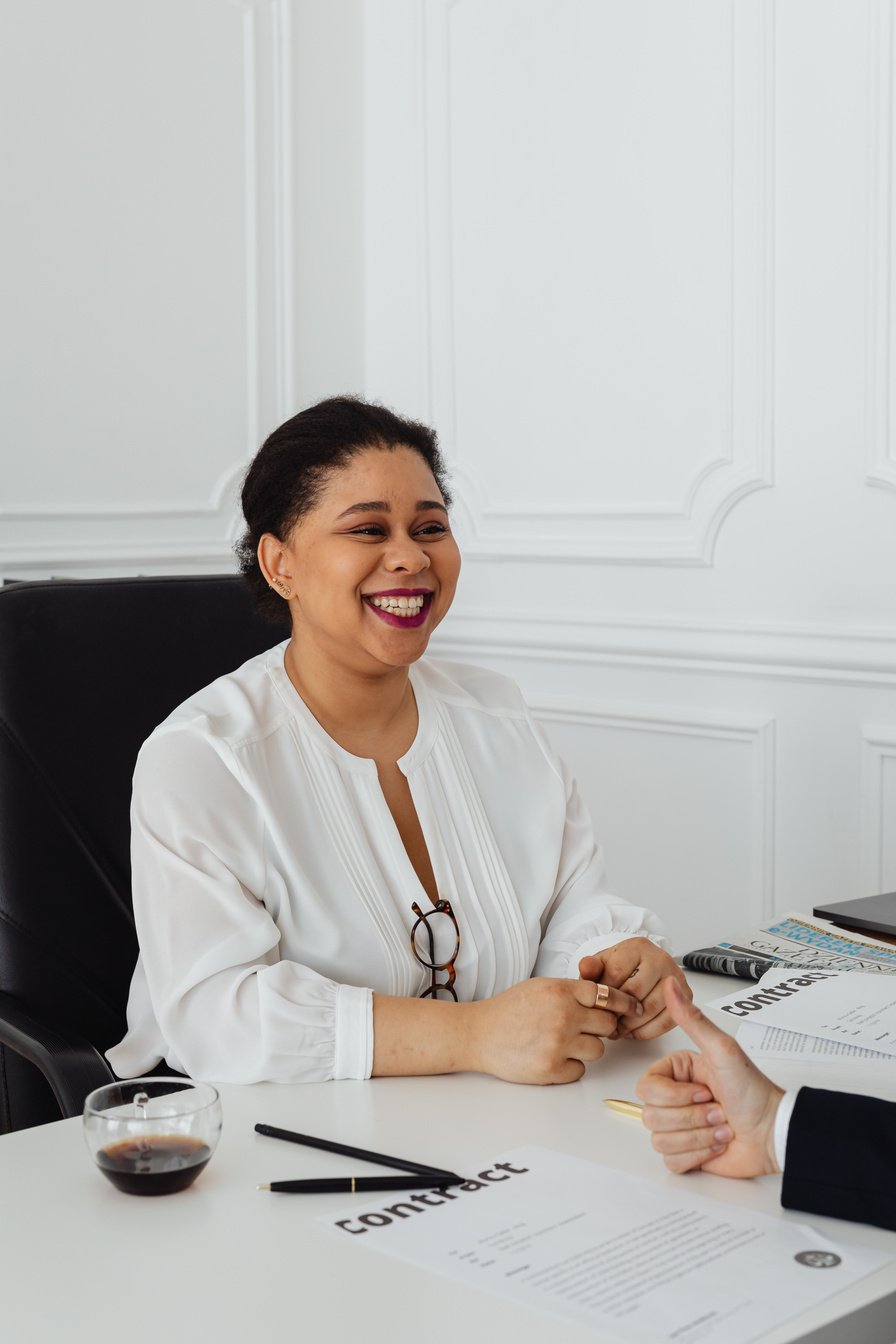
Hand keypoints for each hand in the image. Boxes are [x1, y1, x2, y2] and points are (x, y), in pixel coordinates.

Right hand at [469, 977, 641, 1084]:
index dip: (623, 1002)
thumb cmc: (509, 1009)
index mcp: (560, 991)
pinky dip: (570, 1066)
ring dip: (586, 1048)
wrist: (479, 1034)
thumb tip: (606, 998)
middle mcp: (563, 1016)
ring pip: (598, 1050)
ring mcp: (558, 1044)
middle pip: (608, 1025)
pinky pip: (580, 1070)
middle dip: (601, 1027)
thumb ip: (572, 991)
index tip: (633, 1008)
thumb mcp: (541, 987)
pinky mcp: (552, 1069)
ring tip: (562, 1042)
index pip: (606, 995)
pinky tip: (552, 1056)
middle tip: (584, 1028)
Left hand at [578, 938, 689, 1039]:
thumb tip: (586, 967)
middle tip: (606, 1022)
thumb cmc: (620, 968)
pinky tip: (634, 1031)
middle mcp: (660, 958)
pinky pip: (667, 1020)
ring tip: (618, 1029)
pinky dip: (648, 1031)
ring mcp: (675, 976)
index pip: (617, 974)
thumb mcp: (602, 964)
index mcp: (637, 947)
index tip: (597, 1005)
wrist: (641, 967)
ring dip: (631, 1025)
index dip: (603, 995)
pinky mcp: (686, 994)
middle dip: (617, 1012)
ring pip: (651, 1008)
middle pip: (635, 993)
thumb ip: (591, 967)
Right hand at [636, 977, 783, 1177]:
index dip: (674, 1096)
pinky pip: (671, 1161)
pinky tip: (718, 1143)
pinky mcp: (686, 1153)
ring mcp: (679, 1126)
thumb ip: (692, 1019)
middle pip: (651, 1115)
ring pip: (660, 1139)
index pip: (645, 1087)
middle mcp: (673, 1098)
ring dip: (699, 1137)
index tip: (704, 1091)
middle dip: (692, 1118)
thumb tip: (670, 983)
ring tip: (722, 1127)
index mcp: (675, 1072)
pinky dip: (699, 1155)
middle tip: (718, 1109)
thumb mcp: (722, 1050)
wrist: (775, 1133)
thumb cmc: (753, 1090)